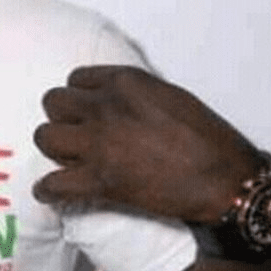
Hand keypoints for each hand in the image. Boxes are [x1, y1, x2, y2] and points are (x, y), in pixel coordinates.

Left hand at [32, 66, 262, 223]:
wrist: (225, 181)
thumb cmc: (209, 137)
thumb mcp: (170, 96)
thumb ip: (134, 93)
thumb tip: (113, 99)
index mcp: (125, 81)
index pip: (76, 79)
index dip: (80, 96)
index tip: (87, 109)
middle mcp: (105, 108)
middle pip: (54, 103)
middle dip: (62, 117)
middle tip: (76, 132)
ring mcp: (98, 145)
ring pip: (45, 137)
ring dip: (53, 147)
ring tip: (66, 157)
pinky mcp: (98, 181)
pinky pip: (52, 184)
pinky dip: (48, 190)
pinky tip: (50, 191)